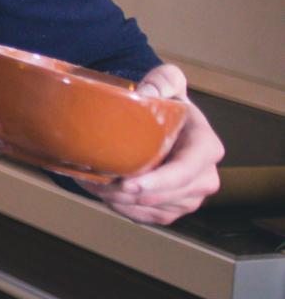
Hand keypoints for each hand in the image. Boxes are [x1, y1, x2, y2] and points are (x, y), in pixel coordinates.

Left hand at [78, 65, 223, 223]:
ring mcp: (190, 197)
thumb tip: (147, 94)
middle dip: (129, 195)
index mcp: (206, 148)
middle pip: (166, 196)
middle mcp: (204, 177)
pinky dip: (122, 209)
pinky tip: (103, 194)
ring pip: (153, 210)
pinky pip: (146, 217)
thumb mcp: (167, 81)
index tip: (127, 184)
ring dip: (120, 202)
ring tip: (93, 184)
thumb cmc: (165, 101)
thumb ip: (162, 80)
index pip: (185, 173)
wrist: (161, 122)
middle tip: (96, 182)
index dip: (157, 183)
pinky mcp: (172, 208)